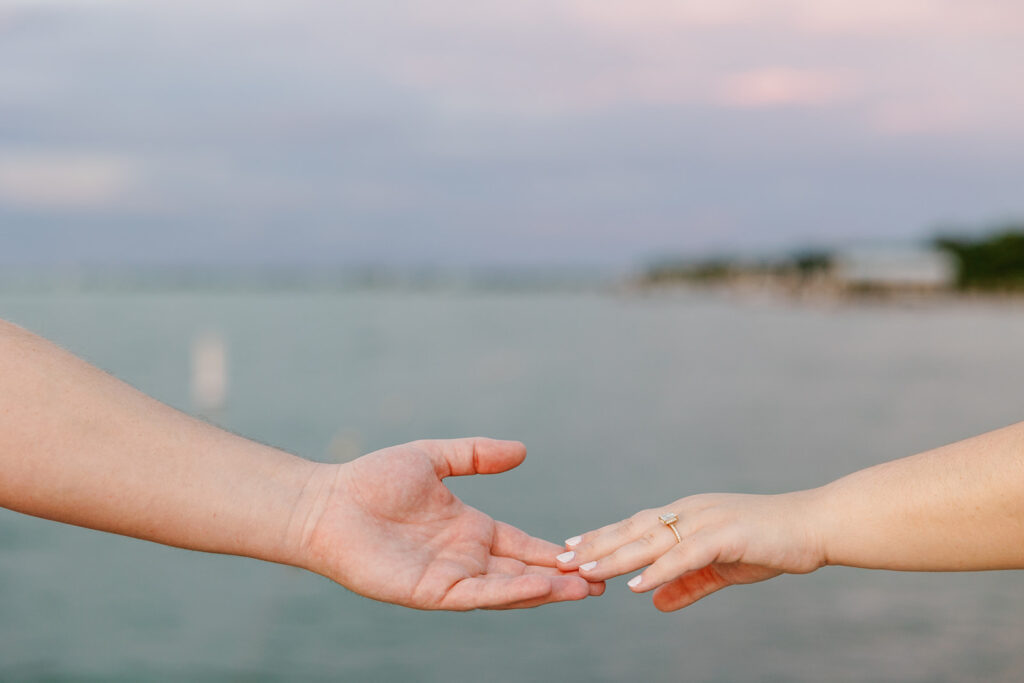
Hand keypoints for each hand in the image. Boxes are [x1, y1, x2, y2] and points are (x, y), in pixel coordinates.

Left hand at [297, 437, 603, 609]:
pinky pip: (477, 595)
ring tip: (585, 589)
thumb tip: (522, 450)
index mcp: (469, 529)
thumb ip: (476, 454)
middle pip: (523, 572)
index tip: (588, 555)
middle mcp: (465, 557)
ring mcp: (449, 577)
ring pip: (508, 589)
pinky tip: (538, 587)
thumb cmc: (373, 479)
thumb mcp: (434, 457)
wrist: (328, 503)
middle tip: (603, 581)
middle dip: (562, 579)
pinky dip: (509, 592)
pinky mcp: (430, 592)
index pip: (522, 545)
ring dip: (546, 591)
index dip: (553, 552)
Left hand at [555, 492, 824, 610]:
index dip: (603, 537)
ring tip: (586, 570)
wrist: (814, 527)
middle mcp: (689, 512)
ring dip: (616, 557)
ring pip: (651, 541)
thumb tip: (655, 603)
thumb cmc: (769, 543)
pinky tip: (637, 583)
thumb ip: (687, 584)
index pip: (635, 526)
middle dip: (597, 545)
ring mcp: (706, 520)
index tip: (571, 548)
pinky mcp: (725, 535)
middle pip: (633, 529)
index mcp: (686, 516)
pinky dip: (659, 569)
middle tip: (561, 558)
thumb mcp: (721, 568)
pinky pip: (685, 555)